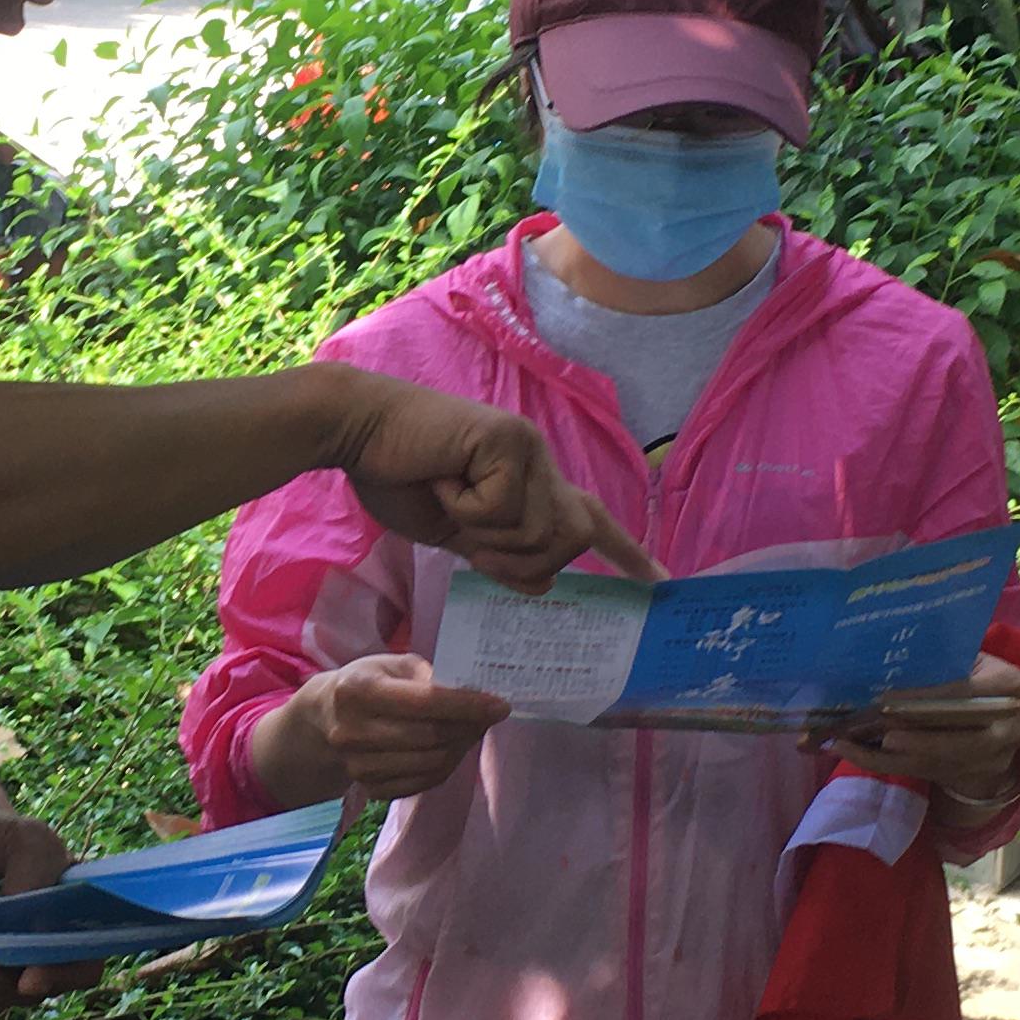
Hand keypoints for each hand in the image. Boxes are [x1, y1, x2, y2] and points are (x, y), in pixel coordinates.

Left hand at [0, 807, 95, 1012]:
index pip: (83, 966)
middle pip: (28, 991)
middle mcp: (48, 956)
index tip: (28, 979)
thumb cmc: (5, 840)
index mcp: (75, 925)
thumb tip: (26, 906)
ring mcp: (11, 970)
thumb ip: (34, 868)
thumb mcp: (25, 840)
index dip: (60, 976)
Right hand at [269, 654, 509, 801]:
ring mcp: (358, 766)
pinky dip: (445, 766)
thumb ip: (427, 676)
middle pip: (431, 736)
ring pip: (431, 762)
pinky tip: (450, 749)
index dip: (467, 705)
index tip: (500, 705)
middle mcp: (353, 731)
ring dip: (460, 747)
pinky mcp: (370, 788)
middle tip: (488, 716)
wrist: (324, 720)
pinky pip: (423, 783)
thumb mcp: (391, 666)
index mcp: (358, 691)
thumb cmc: (366, 684)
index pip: (424, 701)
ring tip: (470, 730)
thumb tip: (469, 694)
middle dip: (469, 726)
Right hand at [331, 369, 658, 590]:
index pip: (591, 521)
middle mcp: (540, 462)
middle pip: (567, 540)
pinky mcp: (508, 440)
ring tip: (447, 492)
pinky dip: (463, 506)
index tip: (660, 586)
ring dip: (481, 531)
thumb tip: (543, 583)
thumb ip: (497, 554)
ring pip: (535, 532)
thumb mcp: (453, 532)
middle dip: (517, 558)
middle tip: (469, 536)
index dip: (627, 554)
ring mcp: (528, 447)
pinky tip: (441, 476)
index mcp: (531, 482)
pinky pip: (502, 509)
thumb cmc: (396, 476)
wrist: (358, 433)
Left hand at [813, 653, 1019, 805]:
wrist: (1001, 725)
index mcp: (1009, 685)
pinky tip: (852, 753)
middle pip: (951, 735)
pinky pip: (919, 773)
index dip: (924, 697)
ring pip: (931, 761)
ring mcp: (992, 759)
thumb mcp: (973, 662)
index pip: (963, 693)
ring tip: (846, 743)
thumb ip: (945, 662)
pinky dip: (883, 764)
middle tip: (867, 727)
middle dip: (906, 733)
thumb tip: (888, 657)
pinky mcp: (969, 777)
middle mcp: (1008, 727)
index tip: (886, 697)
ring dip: (884, 754)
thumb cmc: (978, 680)